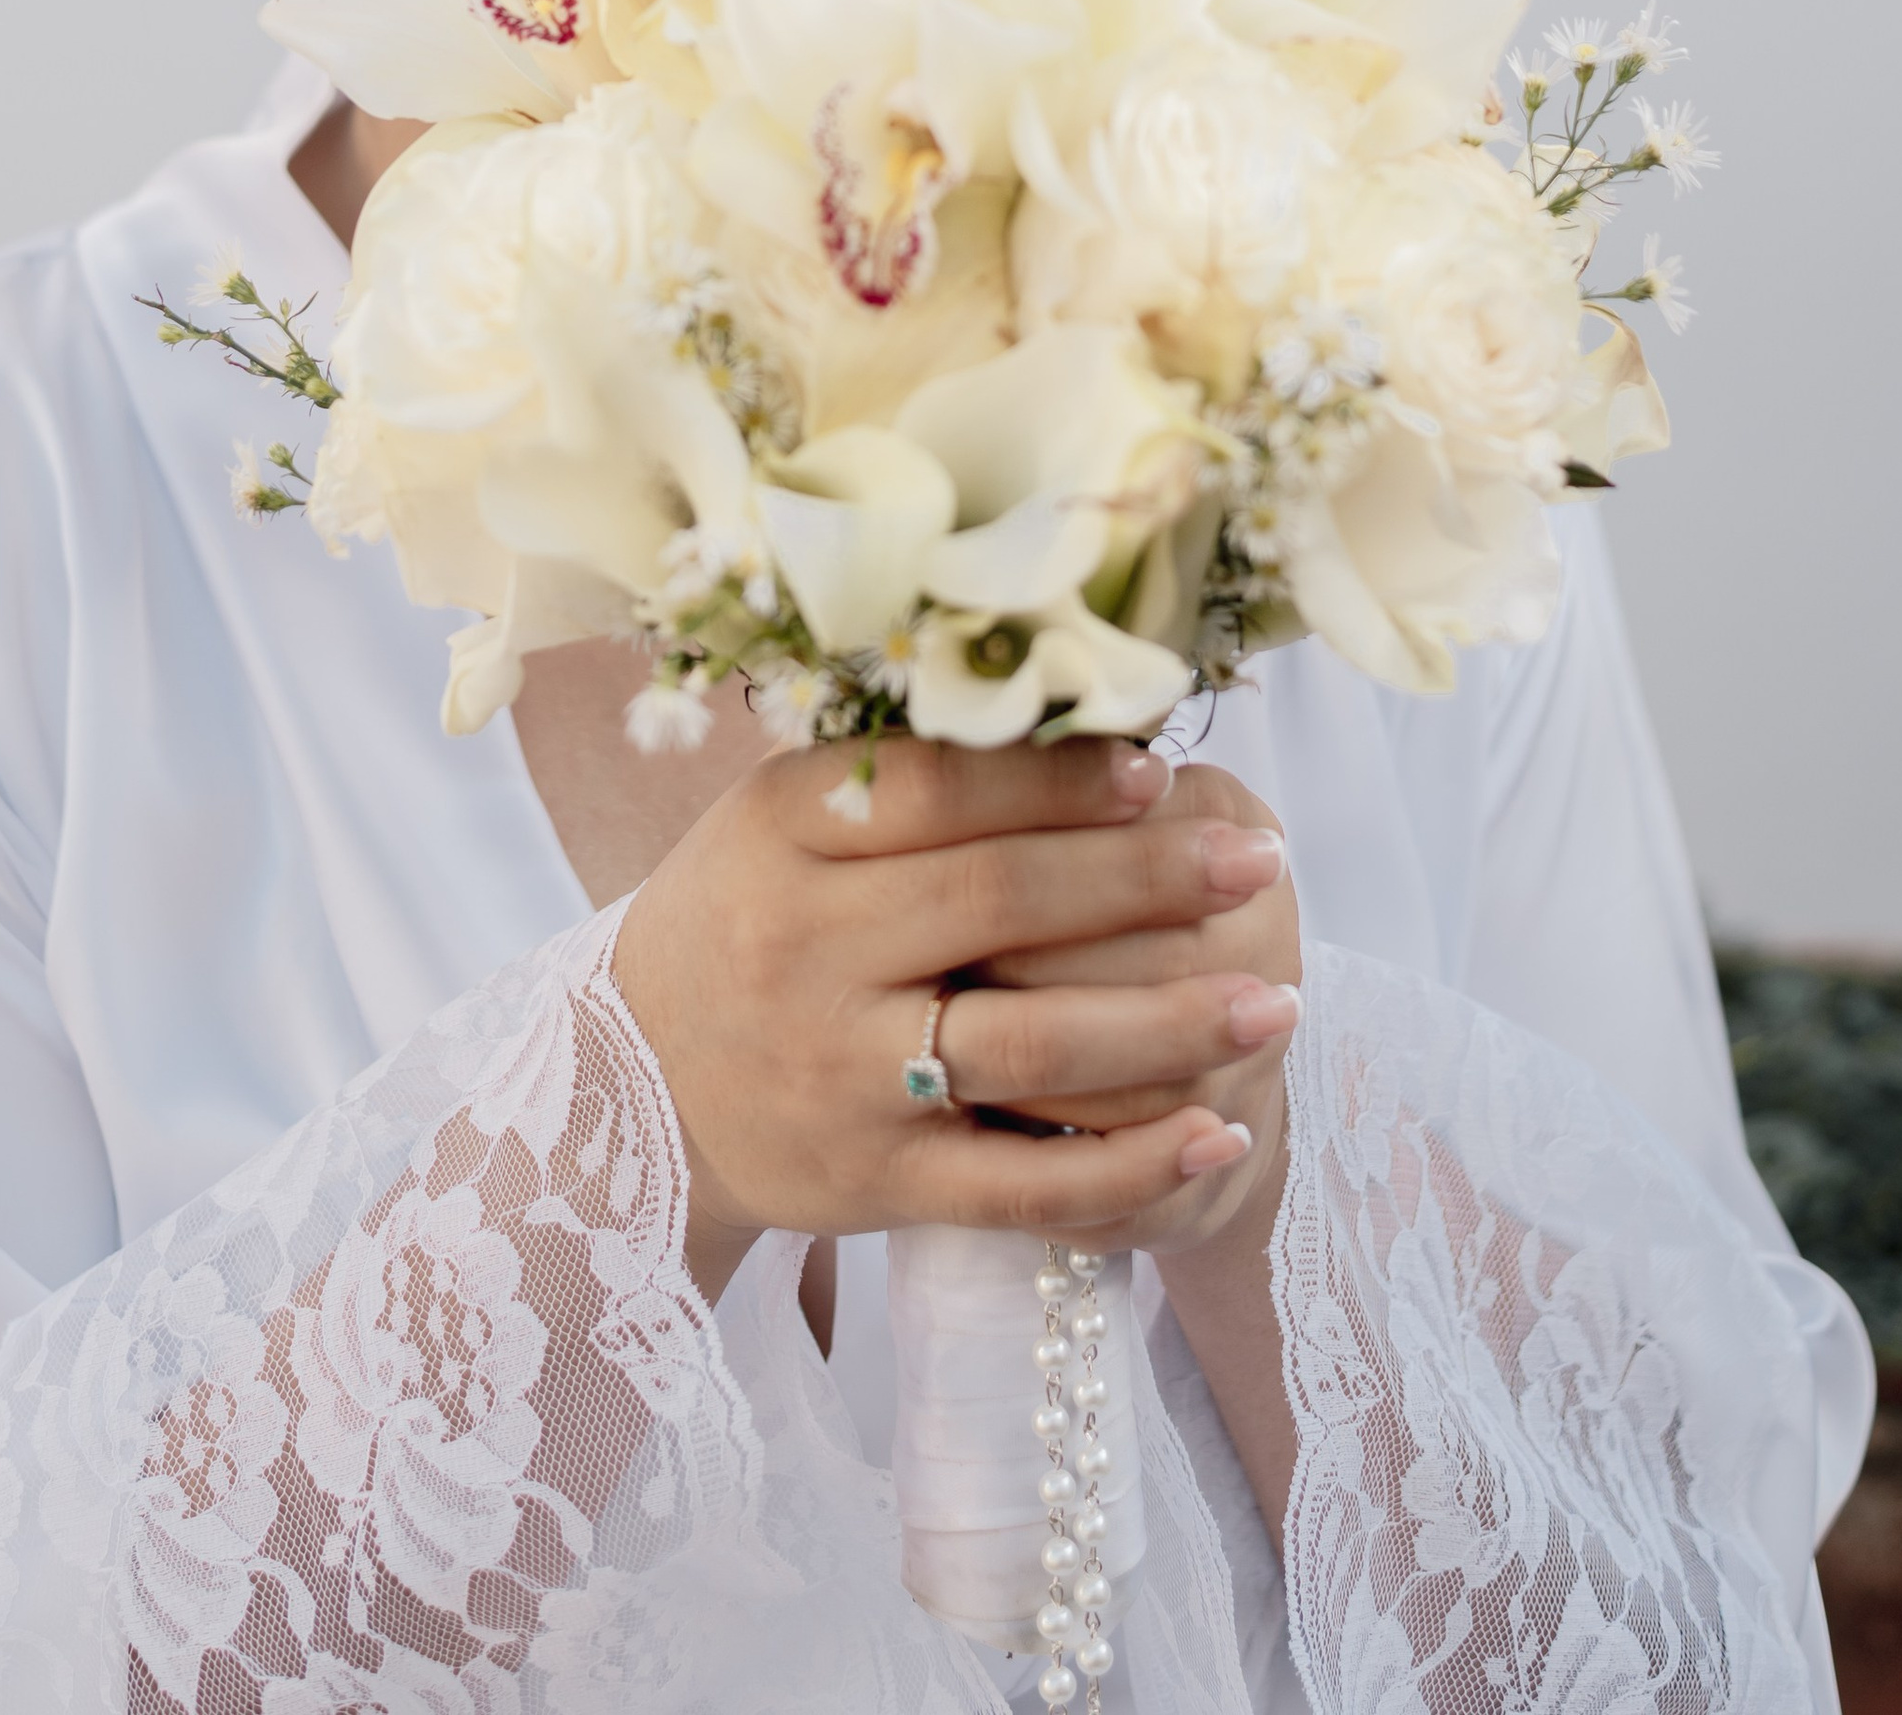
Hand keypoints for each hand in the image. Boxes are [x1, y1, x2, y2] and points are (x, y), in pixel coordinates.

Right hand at [613, 736, 1284, 1296]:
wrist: (626, 1094)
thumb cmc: (744, 921)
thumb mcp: (780, 822)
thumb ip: (903, 778)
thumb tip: (1085, 718)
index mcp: (783, 833)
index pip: (939, 788)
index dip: (1058, 777)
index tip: (1163, 766)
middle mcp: (808, 949)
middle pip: (1002, 903)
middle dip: (1150, 880)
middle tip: (1260, 861)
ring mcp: (844, 1074)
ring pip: (1031, 1044)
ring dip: (1171, 1022)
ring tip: (1275, 1001)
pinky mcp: (876, 1182)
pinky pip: (1021, 1184)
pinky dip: (1130, 1164)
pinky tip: (1219, 1134)